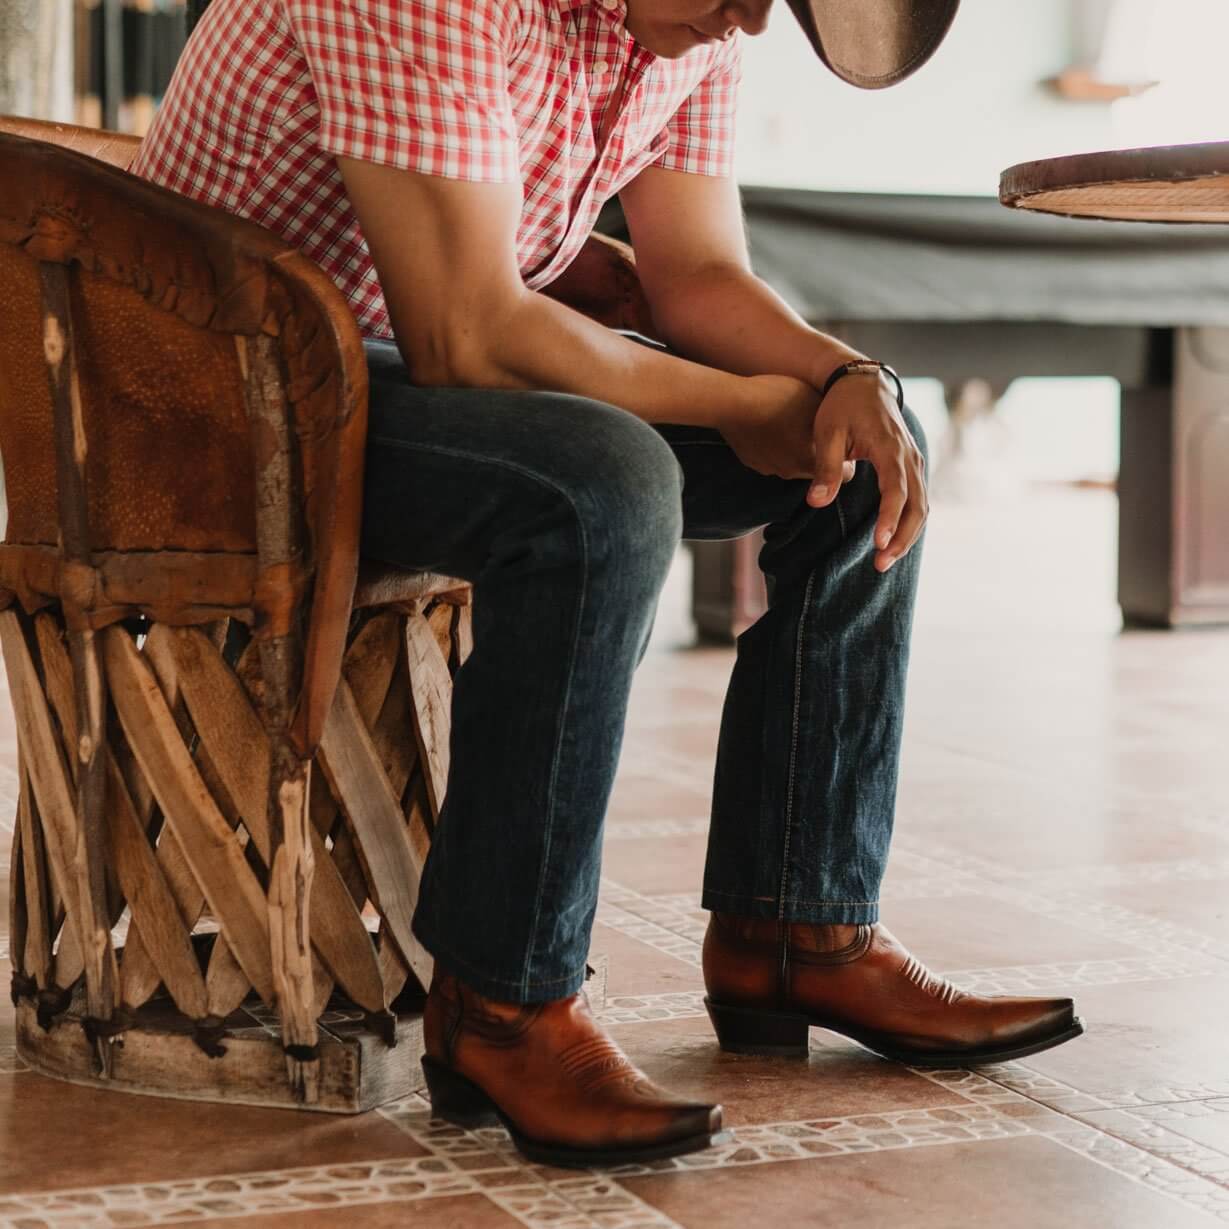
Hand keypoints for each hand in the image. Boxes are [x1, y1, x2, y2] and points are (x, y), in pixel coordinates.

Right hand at [720, 374, 856, 484]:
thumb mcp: (817, 403)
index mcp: (814, 462)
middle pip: (816, 470)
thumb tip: (845, 427)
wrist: (734, 403)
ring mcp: (770, 469)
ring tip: (789, 426)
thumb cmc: (780, 399)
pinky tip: (770, 427)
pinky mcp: (752, 462)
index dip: (847, 457)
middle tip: (815, 430)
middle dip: (819, 454)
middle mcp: (792, 473)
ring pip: (791, 465)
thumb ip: (834, 422)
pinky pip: (770, 458)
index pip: (845, 474)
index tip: (843, 442)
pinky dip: (774, 448)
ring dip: (794, 451)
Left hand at [808, 373, 927, 571]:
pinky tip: (893, 541)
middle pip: (917, 505)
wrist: (864, 381)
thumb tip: (817, 502)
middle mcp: (909, 455)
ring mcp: (915, 460)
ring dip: (907, 536)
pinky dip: (910, 523)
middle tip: (880, 565)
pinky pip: (919, 499)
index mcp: (889, 447)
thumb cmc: (842, 406)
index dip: (889, 519)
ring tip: (884, 560)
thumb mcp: (828, 432)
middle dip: (902, 538)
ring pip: (923, 506)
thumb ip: (826, 468)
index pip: (896, 490)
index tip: (878, 544)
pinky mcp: (913, 465)